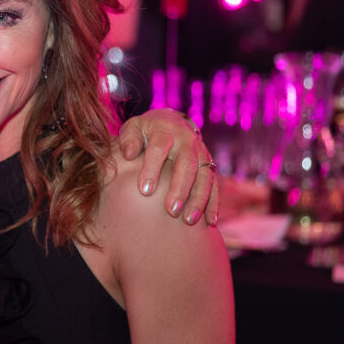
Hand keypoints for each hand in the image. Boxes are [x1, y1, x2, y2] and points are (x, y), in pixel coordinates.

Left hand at [118, 108, 218, 225]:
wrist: (172, 122)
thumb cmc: (145, 131)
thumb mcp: (133, 128)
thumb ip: (129, 139)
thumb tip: (129, 154)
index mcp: (165, 131)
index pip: (159, 149)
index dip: (152, 169)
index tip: (145, 191)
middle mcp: (187, 142)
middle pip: (187, 165)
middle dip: (180, 189)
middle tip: (171, 211)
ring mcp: (201, 154)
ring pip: (204, 177)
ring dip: (198, 200)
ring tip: (189, 220)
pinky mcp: (210, 166)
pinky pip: (214, 185)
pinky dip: (213, 203)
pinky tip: (209, 222)